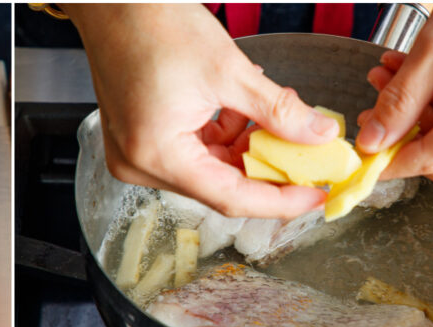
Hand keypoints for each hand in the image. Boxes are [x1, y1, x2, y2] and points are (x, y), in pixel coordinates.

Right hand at [62, 4, 339, 218]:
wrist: (113, 4)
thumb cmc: (153, 26)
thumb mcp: (228, 70)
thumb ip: (278, 110)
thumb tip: (319, 135)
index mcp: (156, 155)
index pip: (230, 197)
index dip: (280, 200)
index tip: (315, 195)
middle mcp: (140, 164)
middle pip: (218, 186)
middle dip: (266, 168)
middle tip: (306, 153)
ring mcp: (137, 153)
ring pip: (208, 169)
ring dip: (245, 148)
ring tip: (272, 115)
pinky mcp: (140, 139)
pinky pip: (191, 152)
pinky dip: (222, 136)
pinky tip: (241, 109)